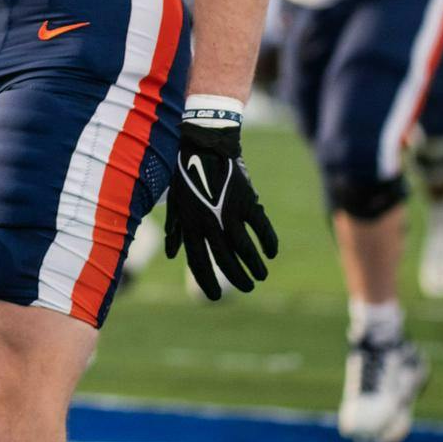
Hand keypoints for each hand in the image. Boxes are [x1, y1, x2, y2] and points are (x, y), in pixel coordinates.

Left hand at [166, 120, 278, 299]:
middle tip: (246, 287)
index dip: (205, 282)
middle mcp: (210, 223)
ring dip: (254, 266)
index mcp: (191, 224)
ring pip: (244, 249)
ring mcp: (230, 213)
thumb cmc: (186, 172)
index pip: (198, 262)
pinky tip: (271, 253)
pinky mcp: (248, 201)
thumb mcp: (175, 201)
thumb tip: (171, 254)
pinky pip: (261, 229)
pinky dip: (268, 243)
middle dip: (236, 278)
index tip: (212, 298)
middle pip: (225, 260)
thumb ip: (175, 229)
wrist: (206, 144)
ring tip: (260, 276)